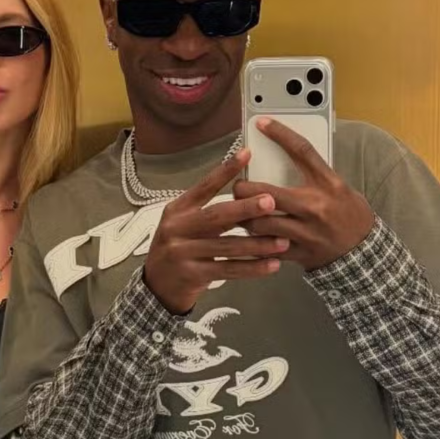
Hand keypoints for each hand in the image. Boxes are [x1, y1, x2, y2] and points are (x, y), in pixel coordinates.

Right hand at [144, 149, 288, 314]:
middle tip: (271, 201)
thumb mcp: (184, 223)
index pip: (204, 187)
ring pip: (227, 246)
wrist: (157, 284)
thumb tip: (246, 194)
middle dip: (246, 209)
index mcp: (177, 210)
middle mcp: (177, 228)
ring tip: (282, 241)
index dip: (225, 170)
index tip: (246, 154)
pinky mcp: (193, 275)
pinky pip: (228, 270)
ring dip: (257, 244)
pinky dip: (252, 268)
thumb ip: (208, 210)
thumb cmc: (178, 248)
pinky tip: (271, 264)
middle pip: (216, 216)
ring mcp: (183, 253)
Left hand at [233, 117, 374, 271]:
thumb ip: (312, 175)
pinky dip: (254, 238)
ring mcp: (306, 231)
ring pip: (261, 222)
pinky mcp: (299, 251)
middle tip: (238, 187)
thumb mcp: (338, 187)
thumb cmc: (349, 214)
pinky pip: (267, 245)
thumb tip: (282, 156)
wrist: (364, 251)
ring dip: (245, 216)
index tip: (262, 123)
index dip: (280, 134)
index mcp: (328, 184)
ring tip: (241, 211)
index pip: (302, 151)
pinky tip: (250, 233)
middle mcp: (316, 206)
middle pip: (267, 193)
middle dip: (244, 189)